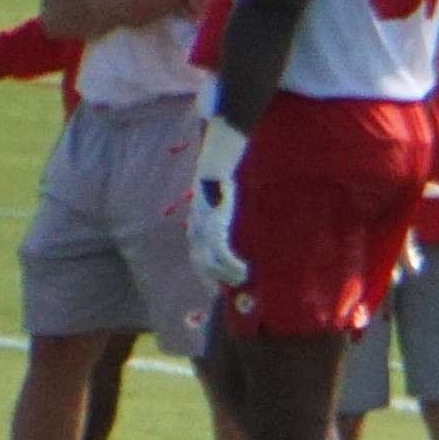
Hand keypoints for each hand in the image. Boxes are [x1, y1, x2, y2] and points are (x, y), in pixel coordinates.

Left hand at [186, 118, 249, 293]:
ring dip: (224, 273)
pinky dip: (229, 263)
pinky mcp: (212, 220)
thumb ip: (226, 205)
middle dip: (214, 276)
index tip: (220, 284)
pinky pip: (218, 249)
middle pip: (199, 259)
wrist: (220, 152)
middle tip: (233, 287)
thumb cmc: (223, 171)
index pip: (197, 251)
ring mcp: (202, 222)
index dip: (206, 270)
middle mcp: (196, 222)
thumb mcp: (224, 192)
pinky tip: (242, 270)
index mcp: (198, 217)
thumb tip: (237, 212)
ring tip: (242, 279)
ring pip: (208, 258)